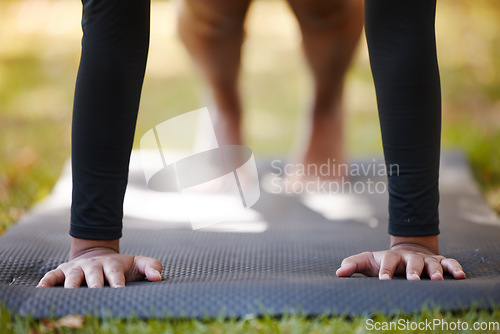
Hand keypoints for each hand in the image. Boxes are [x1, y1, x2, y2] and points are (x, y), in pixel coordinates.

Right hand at [37, 238, 162, 287]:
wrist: (97, 255)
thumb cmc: (120, 267)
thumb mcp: (137, 264)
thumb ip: (151, 267)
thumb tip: (159, 277)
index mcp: (112, 264)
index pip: (115, 272)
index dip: (116, 281)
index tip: (119, 290)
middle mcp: (93, 266)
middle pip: (93, 275)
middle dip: (94, 284)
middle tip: (96, 293)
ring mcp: (76, 268)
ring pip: (72, 276)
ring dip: (71, 285)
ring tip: (71, 296)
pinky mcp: (62, 271)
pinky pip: (52, 276)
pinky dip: (46, 282)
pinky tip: (40, 291)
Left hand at [336, 236, 465, 279]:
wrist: (407, 251)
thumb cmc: (384, 262)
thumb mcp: (368, 262)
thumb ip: (354, 264)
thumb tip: (338, 272)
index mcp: (391, 258)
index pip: (388, 262)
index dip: (385, 270)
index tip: (383, 281)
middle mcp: (410, 257)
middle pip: (412, 262)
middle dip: (412, 271)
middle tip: (412, 280)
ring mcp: (426, 259)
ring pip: (432, 263)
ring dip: (435, 270)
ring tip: (437, 280)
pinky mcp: (440, 262)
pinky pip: (450, 263)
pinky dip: (455, 268)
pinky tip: (461, 276)